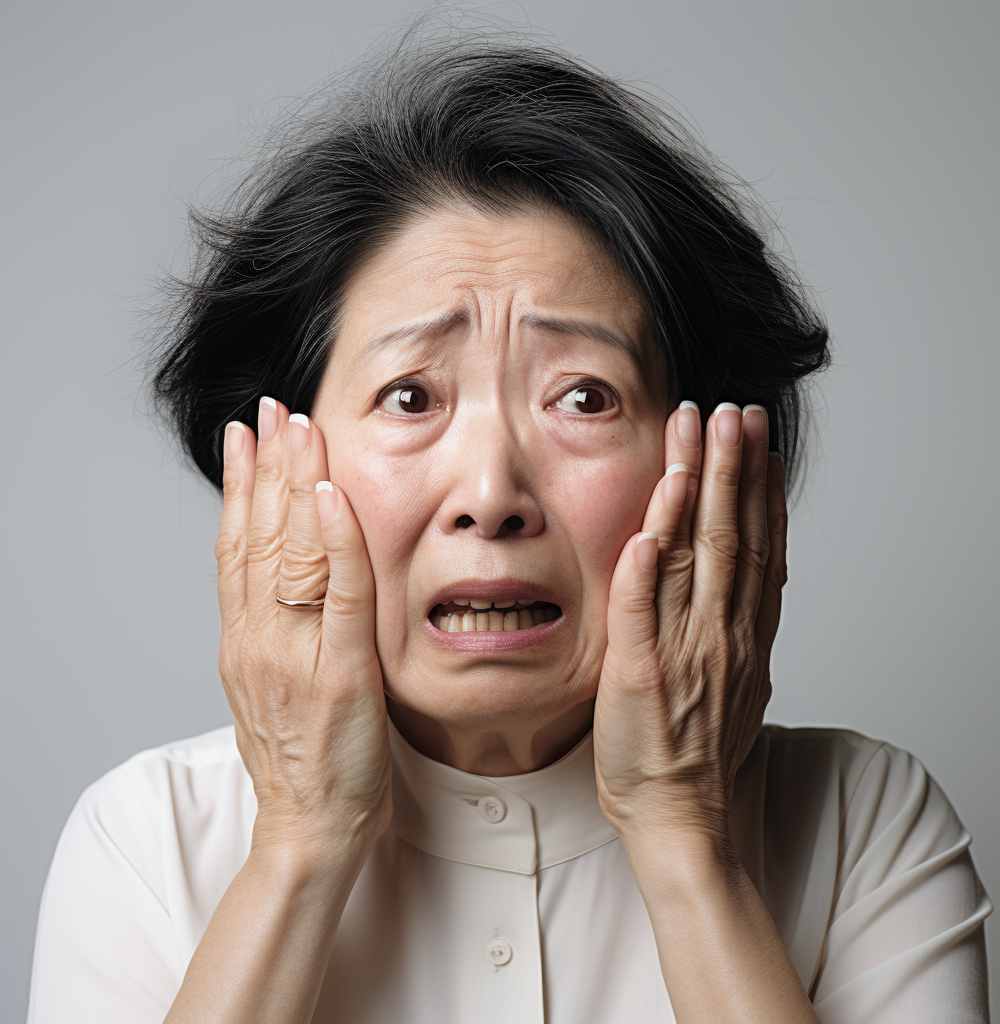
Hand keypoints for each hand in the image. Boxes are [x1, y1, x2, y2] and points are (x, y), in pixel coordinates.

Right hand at [215, 397, 390, 867]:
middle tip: (271, 409)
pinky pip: (338, 594)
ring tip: (295, 428)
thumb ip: (275, 625)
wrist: (312, 824)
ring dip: (293, 484)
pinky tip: (331, 494)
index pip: (237, 546)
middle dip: (266, 467)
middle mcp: (259, 638)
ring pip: (291, 553)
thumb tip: (285, 573)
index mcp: (244, 638)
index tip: (245, 437)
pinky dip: (335, 540)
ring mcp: (295, 653)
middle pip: (258, 537)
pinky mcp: (340, 671)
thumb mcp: (274, 681)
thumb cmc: (303, 754)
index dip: (240, 488)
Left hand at [592, 401, 785, 852]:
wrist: (684, 817)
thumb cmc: (702, 750)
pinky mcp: (639, 674)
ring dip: (697, 495)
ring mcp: (682, 652)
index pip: (757, 545)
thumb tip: (750, 576)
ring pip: (693, 559)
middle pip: (732, 537)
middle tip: (735, 415)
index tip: (759, 442)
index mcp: (743, 633)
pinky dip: (645, 569)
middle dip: (733, 470)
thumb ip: (738, 622)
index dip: (758, 488)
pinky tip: (649, 525)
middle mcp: (721, 634)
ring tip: (698, 439)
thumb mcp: (736, 678)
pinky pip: (641, 613)